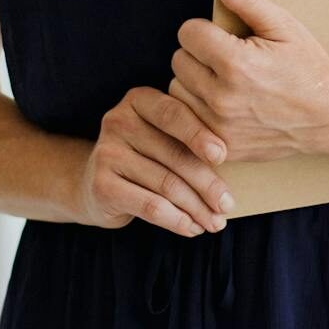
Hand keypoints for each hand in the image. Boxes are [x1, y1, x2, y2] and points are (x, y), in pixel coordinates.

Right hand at [73, 86, 234, 238]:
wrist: (96, 184)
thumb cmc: (144, 157)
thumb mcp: (163, 137)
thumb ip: (188, 139)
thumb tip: (232, 164)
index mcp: (138, 100)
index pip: (173, 113)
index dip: (199, 134)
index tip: (223, 156)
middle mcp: (118, 121)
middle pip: (174, 154)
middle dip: (207, 183)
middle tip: (227, 204)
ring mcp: (107, 153)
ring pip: (166, 184)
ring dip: (197, 208)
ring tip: (215, 222)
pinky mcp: (102, 185)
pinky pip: (151, 206)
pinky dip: (177, 220)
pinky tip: (192, 228)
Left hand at [168, 0, 328, 164]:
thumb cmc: (308, 68)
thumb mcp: (283, 26)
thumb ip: (247, 0)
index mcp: (236, 64)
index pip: (188, 33)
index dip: (205, 30)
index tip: (224, 37)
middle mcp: (223, 98)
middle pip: (179, 61)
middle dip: (199, 55)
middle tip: (227, 60)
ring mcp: (220, 127)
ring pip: (177, 91)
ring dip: (194, 83)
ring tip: (224, 82)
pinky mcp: (221, 147)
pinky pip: (187, 121)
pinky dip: (198, 111)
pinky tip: (221, 104)